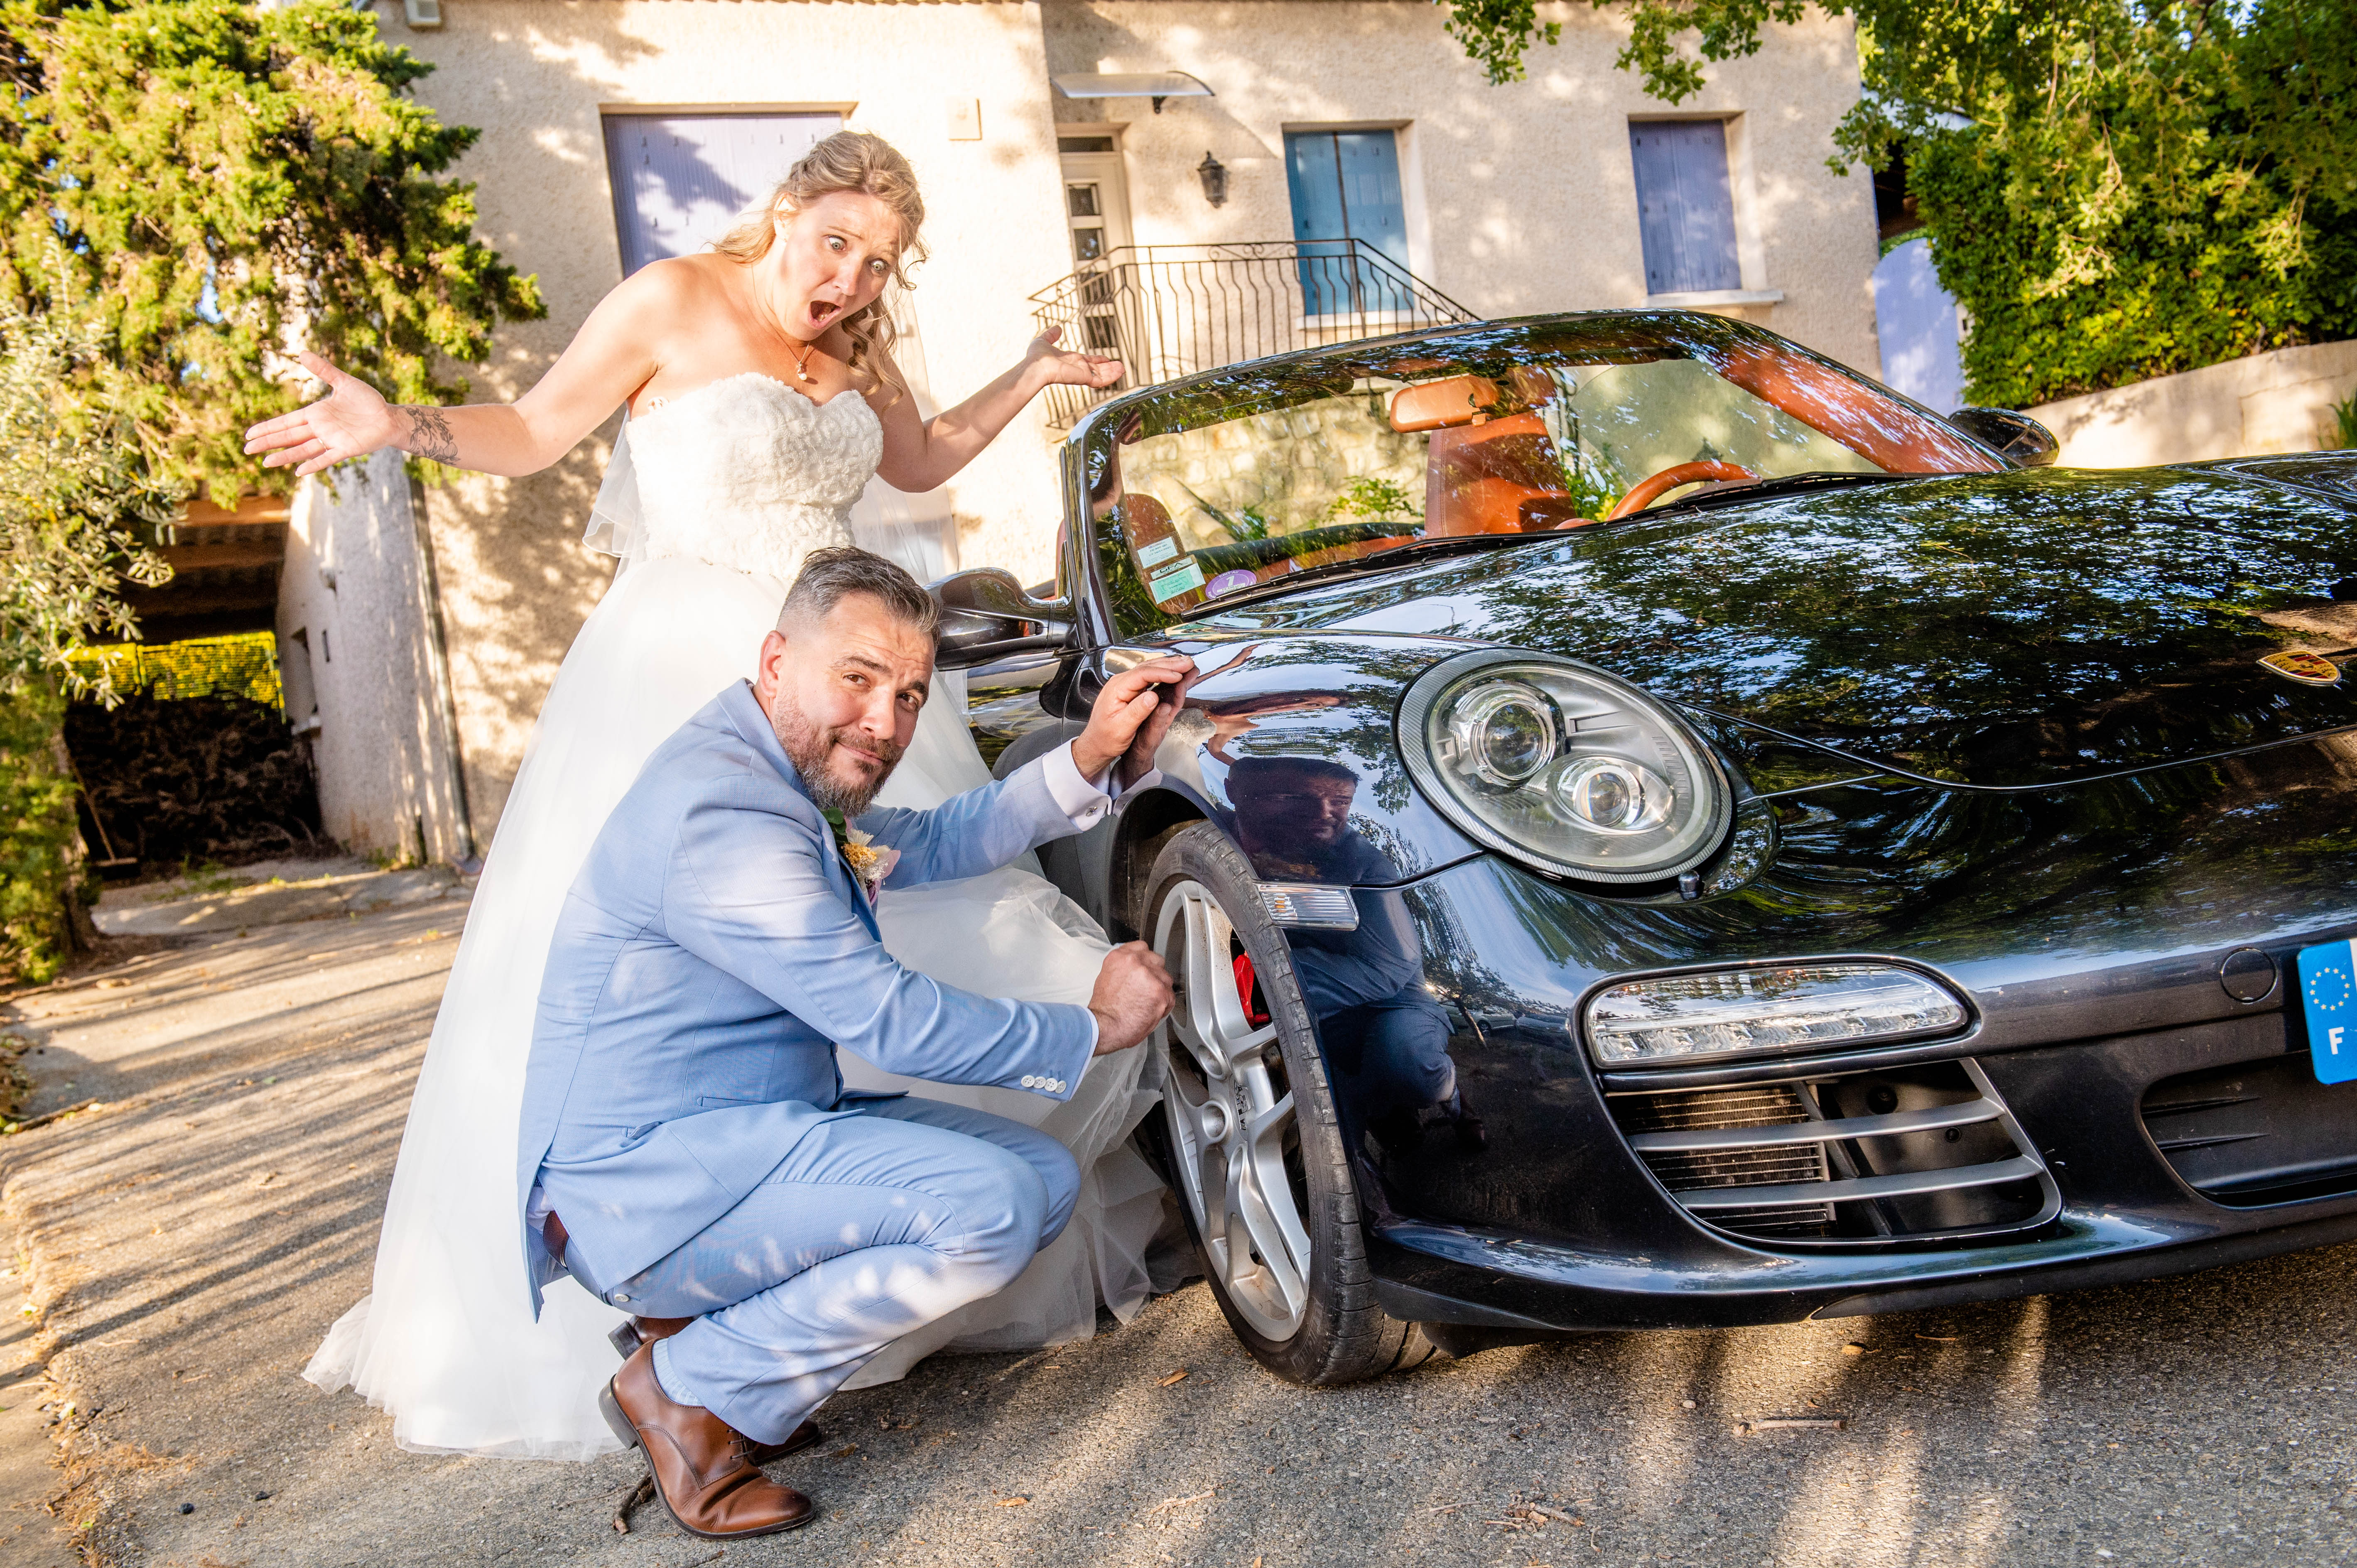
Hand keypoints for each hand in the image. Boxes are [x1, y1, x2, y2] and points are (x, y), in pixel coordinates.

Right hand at [243, 353, 401, 476]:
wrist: (389, 416)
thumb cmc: (368, 401)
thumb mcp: (344, 382)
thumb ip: (324, 370)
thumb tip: (302, 352)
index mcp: (316, 414)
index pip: (286, 421)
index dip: (268, 427)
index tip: (249, 433)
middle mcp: (320, 429)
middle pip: (288, 436)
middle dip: (268, 442)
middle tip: (246, 449)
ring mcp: (332, 440)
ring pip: (302, 450)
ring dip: (284, 455)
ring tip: (265, 462)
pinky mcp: (346, 449)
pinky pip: (326, 458)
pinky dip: (313, 464)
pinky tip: (298, 471)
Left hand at [1021, 326, 1122, 391]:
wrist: (1036, 366)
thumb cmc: (1036, 356)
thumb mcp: (1044, 341)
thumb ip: (1051, 335)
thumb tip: (1057, 328)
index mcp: (1070, 361)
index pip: (1087, 362)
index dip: (1097, 360)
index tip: (1106, 359)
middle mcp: (1077, 369)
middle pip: (1097, 369)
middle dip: (1108, 368)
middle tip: (1120, 366)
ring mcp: (1081, 374)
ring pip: (1101, 375)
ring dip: (1112, 372)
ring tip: (1123, 369)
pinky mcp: (1084, 378)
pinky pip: (1100, 380)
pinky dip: (1111, 377)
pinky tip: (1120, 372)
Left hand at [1071, 653, 1197, 785]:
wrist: (1095, 744)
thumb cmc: (1106, 738)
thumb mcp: (1122, 729)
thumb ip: (1137, 711)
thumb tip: (1153, 696)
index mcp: (1117, 689)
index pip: (1143, 674)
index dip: (1163, 673)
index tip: (1178, 675)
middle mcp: (1120, 683)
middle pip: (1147, 667)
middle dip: (1170, 664)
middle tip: (1189, 662)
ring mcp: (1125, 685)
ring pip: (1149, 670)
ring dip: (1168, 666)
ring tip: (1185, 664)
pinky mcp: (1130, 690)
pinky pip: (1148, 677)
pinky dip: (1163, 673)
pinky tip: (1173, 671)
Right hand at [1087, 941, 1172, 1054]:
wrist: (1104, 1026)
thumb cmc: (1104, 1009)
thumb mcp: (1107, 977)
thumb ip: (1124, 968)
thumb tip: (1134, 968)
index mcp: (1120, 957)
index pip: (1142, 947)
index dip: (1145, 960)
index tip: (1145, 967)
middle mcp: (1136, 961)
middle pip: (1157, 961)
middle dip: (1155, 974)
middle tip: (1146, 989)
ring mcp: (1150, 975)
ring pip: (1166, 979)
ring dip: (1160, 990)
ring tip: (1147, 1003)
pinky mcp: (1160, 991)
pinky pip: (1170, 996)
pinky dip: (1164, 1005)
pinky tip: (1151, 1010)